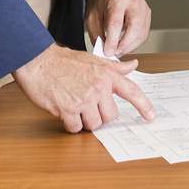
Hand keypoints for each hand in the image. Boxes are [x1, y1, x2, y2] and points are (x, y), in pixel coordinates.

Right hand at [12, 44, 155, 133]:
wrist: (38, 61)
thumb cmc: (64, 61)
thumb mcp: (93, 60)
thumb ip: (114, 67)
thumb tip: (133, 65)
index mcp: (107, 75)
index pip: (132, 91)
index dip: (143, 106)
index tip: (150, 117)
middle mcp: (98, 87)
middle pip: (110, 116)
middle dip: (100, 115)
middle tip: (88, 106)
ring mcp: (84, 99)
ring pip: (94, 124)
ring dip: (85, 121)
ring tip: (75, 107)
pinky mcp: (68, 109)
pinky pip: (76, 128)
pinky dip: (71, 125)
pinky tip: (65, 112)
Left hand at [84, 0, 152, 56]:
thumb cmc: (101, 6)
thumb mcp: (92, 18)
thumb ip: (97, 34)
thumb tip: (104, 50)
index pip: (116, 22)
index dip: (112, 40)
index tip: (107, 52)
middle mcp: (134, 2)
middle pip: (134, 27)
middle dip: (123, 45)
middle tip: (114, 54)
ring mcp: (143, 9)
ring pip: (140, 33)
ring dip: (129, 46)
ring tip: (118, 51)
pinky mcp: (147, 16)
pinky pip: (143, 35)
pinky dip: (134, 44)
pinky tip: (125, 46)